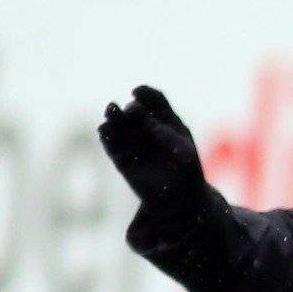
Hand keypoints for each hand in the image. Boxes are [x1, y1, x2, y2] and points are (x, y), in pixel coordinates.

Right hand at [98, 85, 208, 212]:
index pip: (153, 99)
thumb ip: (167, 136)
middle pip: (134, 110)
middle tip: (134, 111)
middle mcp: (145, 127)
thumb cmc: (187, 172)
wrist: (180, 199)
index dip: (144, 93)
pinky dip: (107, 135)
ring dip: (113, 116)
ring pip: (118, 123)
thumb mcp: (184, 152)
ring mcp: (132, 140)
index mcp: (165, 120)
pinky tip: (105, 130)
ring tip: (112, 110)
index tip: (138, 93)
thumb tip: (147, 122)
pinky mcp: (120, 156)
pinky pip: (110, 143)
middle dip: (132, 109)